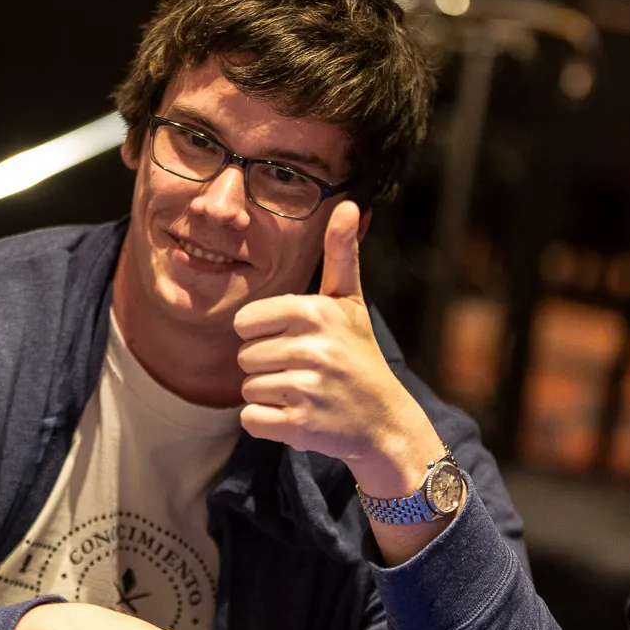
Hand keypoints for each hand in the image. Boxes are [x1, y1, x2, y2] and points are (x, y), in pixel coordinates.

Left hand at [234, 199, 442, 497]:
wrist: (384, 421)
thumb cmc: (359, 356)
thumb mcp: (350, 303)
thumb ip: (340, 255)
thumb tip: (346, 204)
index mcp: (315, 313)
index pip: (246, 322)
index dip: (264, 334)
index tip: (294, 342)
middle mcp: (312, 349)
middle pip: (245, 356)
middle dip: (267, 366)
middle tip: (304, 371)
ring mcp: (306, 389)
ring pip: (247, 388)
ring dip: (268, 394)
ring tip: (303, 393)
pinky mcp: (300, 426)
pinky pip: (251, 419)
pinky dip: (267, 422)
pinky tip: (297, 415)